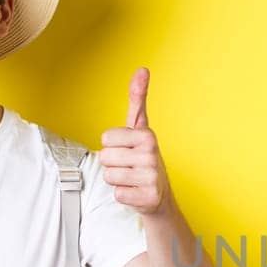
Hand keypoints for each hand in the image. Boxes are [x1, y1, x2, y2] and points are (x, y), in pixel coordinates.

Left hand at [99, 67, 168, 215]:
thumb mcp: (140, 128)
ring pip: (109, 176)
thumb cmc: (145, 158)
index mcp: (148, 135)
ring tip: (132, 178)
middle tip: (130, 166)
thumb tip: (142, 69)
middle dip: (113, 164)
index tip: (128, 149)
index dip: (112, 146)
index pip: (105, 139)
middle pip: (105, 158)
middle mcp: (152, 155)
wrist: (160, 194)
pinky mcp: (149, 198)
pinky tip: (136, 192)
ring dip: (118, 180)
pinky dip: (124, 195)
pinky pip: (118, 194)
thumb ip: (138, 99)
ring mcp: (152, 177)